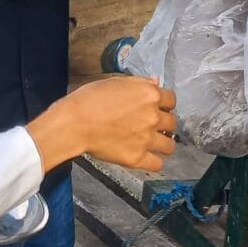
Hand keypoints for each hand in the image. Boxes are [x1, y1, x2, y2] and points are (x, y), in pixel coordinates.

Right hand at [27, 76, 176, 172]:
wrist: (74, 123)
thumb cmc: (89, 98)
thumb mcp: (115, 82)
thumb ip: (139, 83)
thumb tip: (156, 82)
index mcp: (150, 95)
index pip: (172, 99)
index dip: (164, 103)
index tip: (156, 107)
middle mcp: (153, 117)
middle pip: (172, 122)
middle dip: (163, 122)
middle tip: (150, 125)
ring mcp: (147, 139)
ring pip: (170, 145)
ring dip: (163, 143)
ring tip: (151, 142)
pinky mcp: (137, 158)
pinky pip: (158, 164)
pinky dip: (153, 161)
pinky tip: (146, 157)